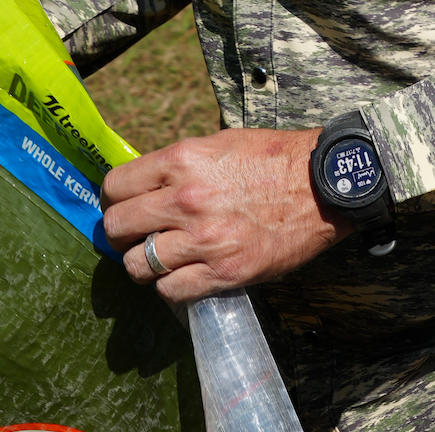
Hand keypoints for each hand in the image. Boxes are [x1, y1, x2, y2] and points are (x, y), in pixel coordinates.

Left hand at [101, 126, 351, 300]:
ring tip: (160, 257)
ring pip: (137, 264)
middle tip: (136, 234)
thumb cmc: (273, 158)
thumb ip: (181, 165)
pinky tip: (184, 273)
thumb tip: (147, 184)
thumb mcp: (220, 143)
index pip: (116, 186)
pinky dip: (171, 286)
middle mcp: (186, 199)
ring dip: (143, 263)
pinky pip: (170, 290)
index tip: (122, 205)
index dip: (113, 198)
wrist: (321, 184)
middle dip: (121, 232)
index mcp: (183, 160)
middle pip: (117, 227)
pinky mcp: (224, 272)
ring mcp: (204, 239)